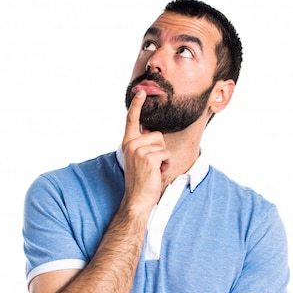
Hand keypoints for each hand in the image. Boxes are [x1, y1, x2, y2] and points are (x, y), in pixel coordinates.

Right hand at [121, 89, 169, 209]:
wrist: (137, 200)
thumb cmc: (141, 182)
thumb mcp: (138, 160)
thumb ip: (142, 146)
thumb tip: (153, 134)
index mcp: (127, 144)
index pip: (132, 120)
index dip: (137, 105)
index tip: (141, 91)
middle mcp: (130, 144)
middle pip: (157, 135)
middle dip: (160, 150)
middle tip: (151, 166)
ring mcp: (138, 150)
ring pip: (162, 144)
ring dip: (163, 158)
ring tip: (153, 170)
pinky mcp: (148, 157)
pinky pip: (166, 154)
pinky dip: (166, 164)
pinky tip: (157, 173)